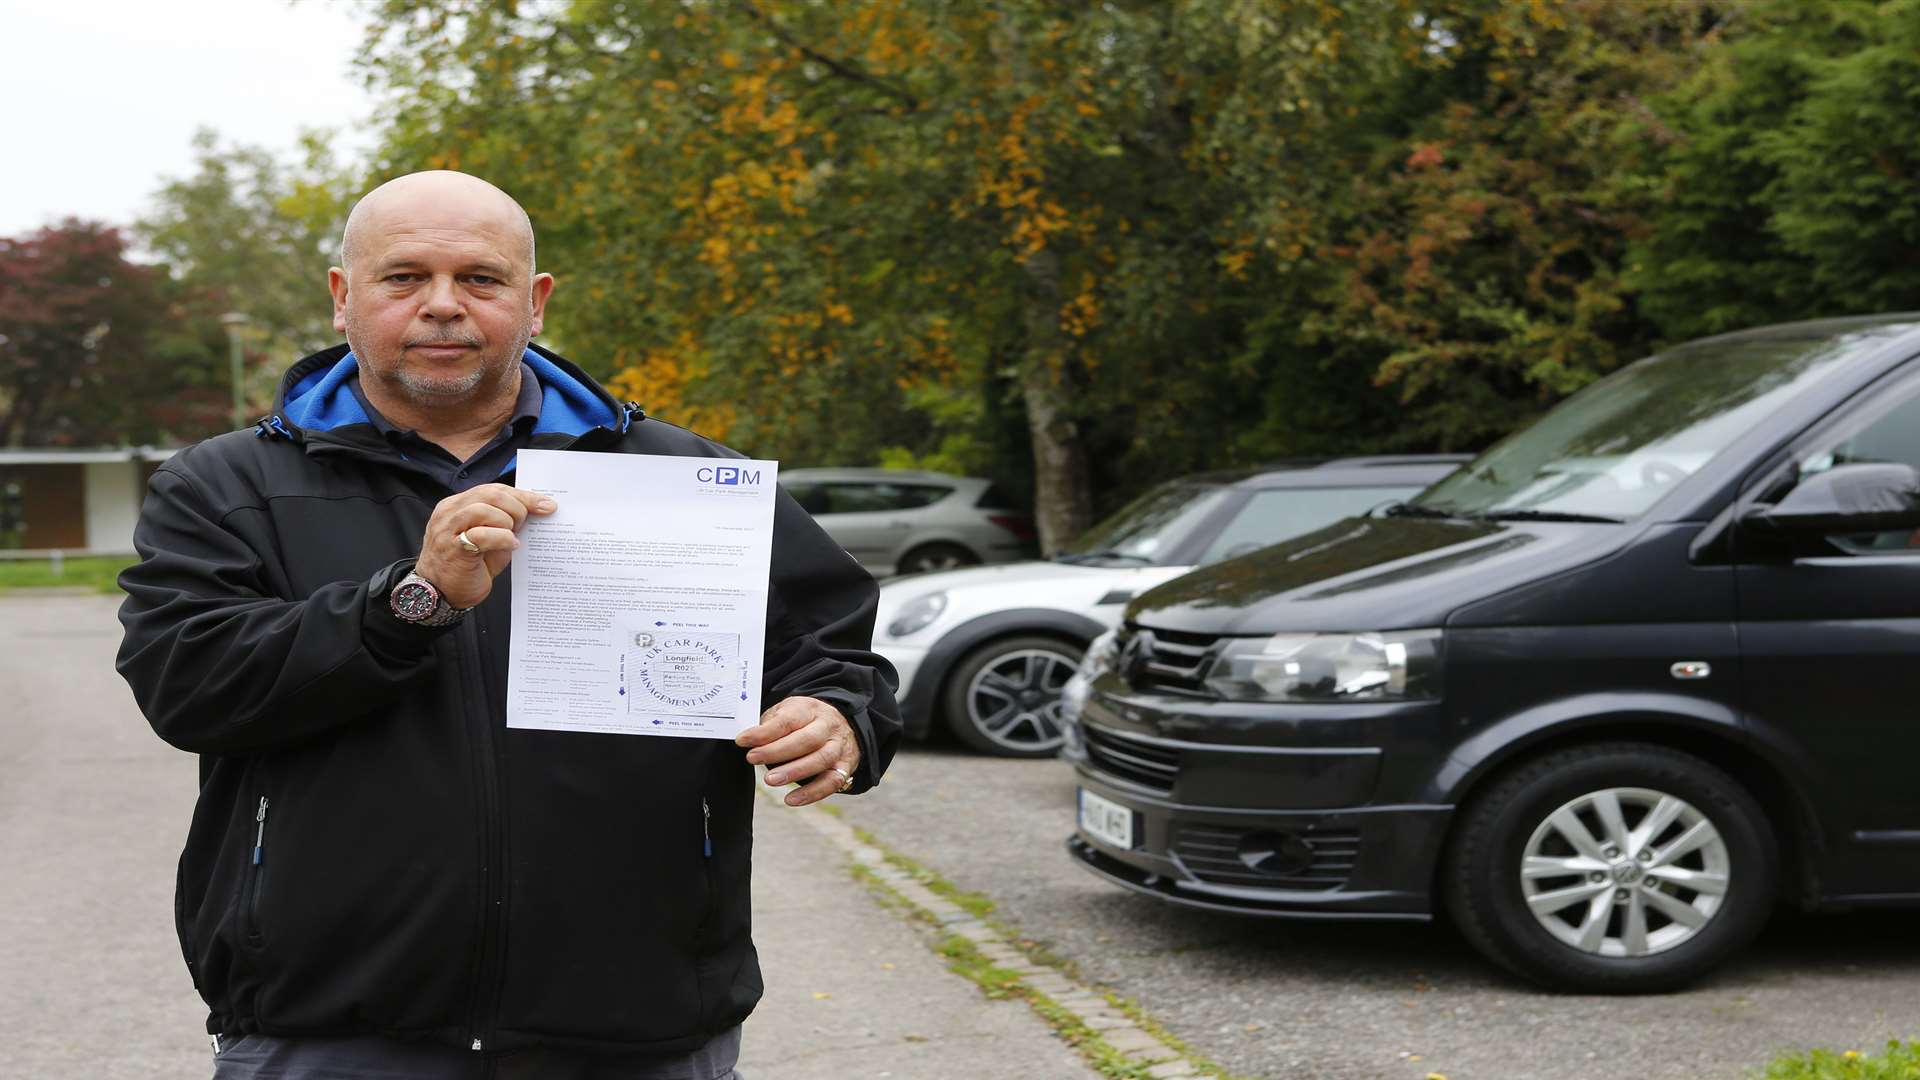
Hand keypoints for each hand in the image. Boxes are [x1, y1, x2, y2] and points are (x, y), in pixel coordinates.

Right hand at [413, 484, 556, 608]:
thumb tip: (534, 513)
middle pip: (491, 494)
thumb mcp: (488, 540)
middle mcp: (450, 512)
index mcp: (457, 505)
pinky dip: (502, 538)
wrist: (440, 595)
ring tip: (512, 536)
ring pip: (485, 509)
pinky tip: (510, 545)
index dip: (522, 495)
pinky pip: (482, 534)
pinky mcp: (453, 548)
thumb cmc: (465, 567)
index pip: (493, 489)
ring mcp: (448, 529)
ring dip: (507, 522)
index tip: (545, 504)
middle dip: (517, 507)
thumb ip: (503, 524)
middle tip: (524, 525)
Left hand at [736, 696, 860, 805]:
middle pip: (807, 739)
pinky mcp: (845, 767)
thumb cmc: (805, 722)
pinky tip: (791, 799)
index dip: (764, 731)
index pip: (788, 719)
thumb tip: (747, 741)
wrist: (841, 725)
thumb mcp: (787, 712)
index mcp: (810, 709)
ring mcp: (839, 747)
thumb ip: (770, 725)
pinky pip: (831, 782)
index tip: (743, 740)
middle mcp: (828, 726)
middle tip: (753, 758)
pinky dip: (812, 793)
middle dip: (778, 751)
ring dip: (795, 771)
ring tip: (770, 780)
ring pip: (821, 759)